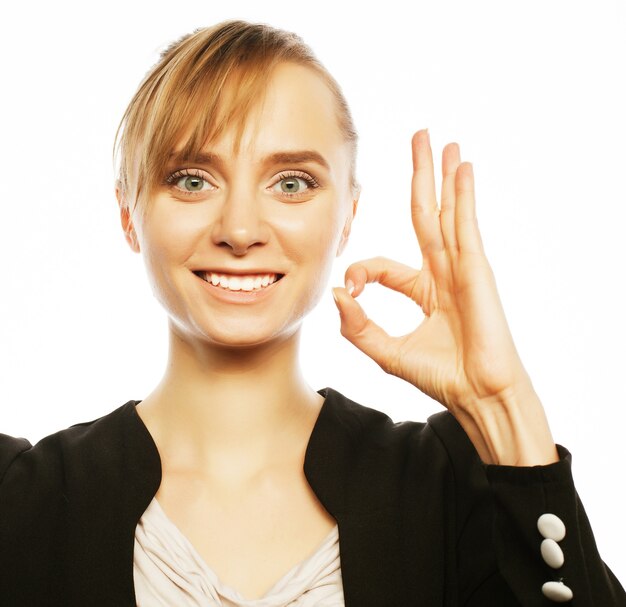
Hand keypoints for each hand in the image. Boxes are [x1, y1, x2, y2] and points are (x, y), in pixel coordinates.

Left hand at [332, 129, 556, 464]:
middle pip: (426, 215)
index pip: (383, 265)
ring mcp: (462, 268)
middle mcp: (443, 272)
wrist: (478, 395)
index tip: (350, 289)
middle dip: (421, 177)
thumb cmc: (441, 376)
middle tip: (419, 139)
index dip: (361, 272)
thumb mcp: (386, 351)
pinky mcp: (477, 271)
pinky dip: (463, 196)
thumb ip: (357, 326)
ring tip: (441, 142)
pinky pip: (465, 226)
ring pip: (448, 212)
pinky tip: (461, 167)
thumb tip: (335, 293)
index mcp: (423, 290)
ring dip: (443, 176)